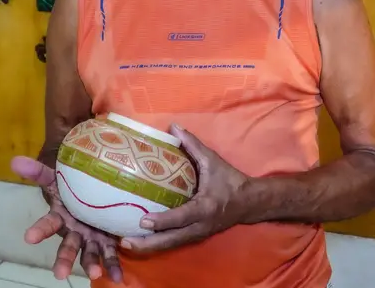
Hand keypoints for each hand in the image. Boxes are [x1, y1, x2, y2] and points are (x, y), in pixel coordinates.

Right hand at [11, 156, 122, 283]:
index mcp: (61, 216)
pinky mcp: (106, 241)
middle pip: (67, 246)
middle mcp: (73, 231)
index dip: (39, 230)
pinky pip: (110, 255)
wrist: (92, 190)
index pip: (47, 223)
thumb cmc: (71, 187)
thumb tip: (14, 160)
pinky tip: (118, 277)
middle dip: (63, 259)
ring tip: (95, 274)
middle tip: (59, 274)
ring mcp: (90, 238)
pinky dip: (113, 266)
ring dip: (91, 264)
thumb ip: (38, 171)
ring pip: (88, 254)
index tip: (28, 238)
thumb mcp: (55, 177)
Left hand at [120, 125, 251, 252]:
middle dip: (148, 243)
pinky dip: (157, 243)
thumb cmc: (230, 180)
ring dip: (149, 246)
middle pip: (171, 240)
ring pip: (171, 245)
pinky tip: (141, 240)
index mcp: (205, 208)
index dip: (163, 221)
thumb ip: (193, 145)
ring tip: (126, 244)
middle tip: (124, 241)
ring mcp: (198, 235)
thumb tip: (173, 127)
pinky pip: (174, 243)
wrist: (250, 203)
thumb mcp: (213, 161)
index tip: (143, 221)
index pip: (182, 217)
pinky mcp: (195, 237)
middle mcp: (200, 226)